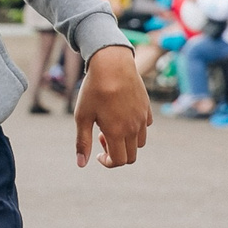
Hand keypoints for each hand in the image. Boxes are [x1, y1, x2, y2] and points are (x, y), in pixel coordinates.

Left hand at [75, 45, 152, 168]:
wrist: (112, 63)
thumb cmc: (94, 89)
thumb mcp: (82, 116)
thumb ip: (82, 142)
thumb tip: (81, 164)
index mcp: (117, 132)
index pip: (118, 161)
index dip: (107, 162)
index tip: (97, 153)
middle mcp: (133, 128)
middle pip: (131, 156)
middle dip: (116, 153)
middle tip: (101, 135)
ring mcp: (142, 118)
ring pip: (140, 143)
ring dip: (126, 142)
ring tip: (112, 125)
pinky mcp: (146, 107)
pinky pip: (146, 126)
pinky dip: (136, 128)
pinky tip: (122, 115)